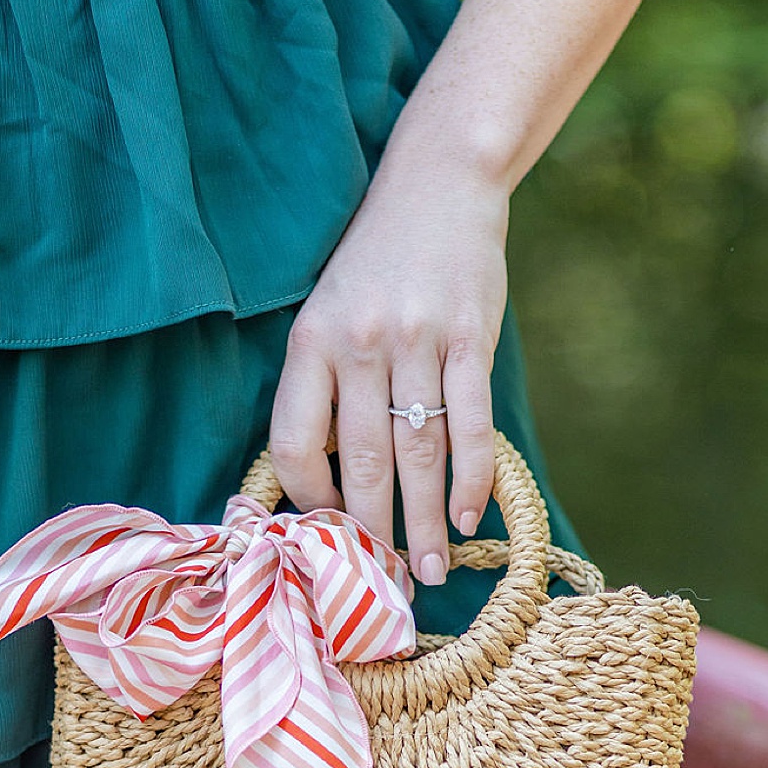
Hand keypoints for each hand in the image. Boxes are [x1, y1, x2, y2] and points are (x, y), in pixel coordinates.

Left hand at [269, 159, 509, 585]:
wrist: (439, 183)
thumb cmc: (377, 263)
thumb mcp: (328, 313)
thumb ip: (325, 386)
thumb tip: (328, 479)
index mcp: (311, 341)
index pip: (296, 441)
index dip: (310, 497)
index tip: (329, 529)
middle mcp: (360, 342)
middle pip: (364, 461)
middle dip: (375, 533)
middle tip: (387, 585)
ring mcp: (417, 340)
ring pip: (419, 452)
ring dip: (427, 521)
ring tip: (432, 570)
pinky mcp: (470, 337)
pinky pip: (469, 423)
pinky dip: (471, 478)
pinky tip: (470, 517)